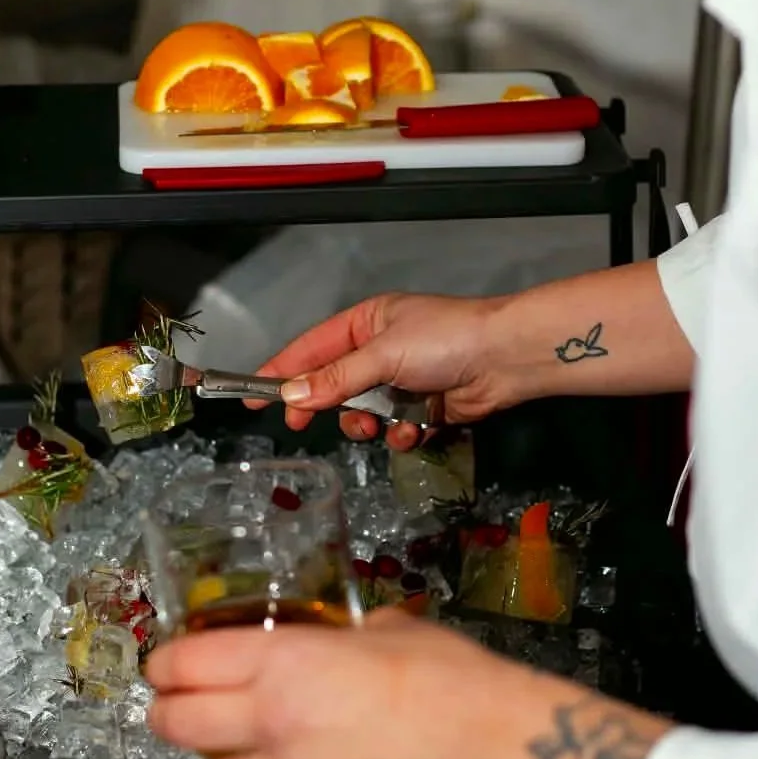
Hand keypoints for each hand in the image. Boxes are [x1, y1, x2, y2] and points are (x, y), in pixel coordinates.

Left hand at [146, 611, 510, 758]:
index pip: (184, 662)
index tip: (166, 667)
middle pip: (174, 723)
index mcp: (281, 660)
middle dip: (169, 714)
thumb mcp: (383, 627)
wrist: (484, 739)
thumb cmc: (444, 673)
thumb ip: (336, 636)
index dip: (165, 664)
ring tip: (241, 757)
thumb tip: (330, 638)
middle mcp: (268, 718)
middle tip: (181, 711)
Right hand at [253, 291, 512, 445]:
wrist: (505, 359)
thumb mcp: (382, 354)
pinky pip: (395, 429)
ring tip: (377, 426)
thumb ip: (336, 378)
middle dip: (324, 405)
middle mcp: (380, 351)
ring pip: (363, 413)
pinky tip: (414, 430)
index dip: (280, 372)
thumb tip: (292, 395)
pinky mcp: (423, 410)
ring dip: (367, 424)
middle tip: (302, 424)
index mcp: (366, 323)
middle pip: (333, 385)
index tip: (252, 396)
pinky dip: (401, 434)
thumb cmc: (445, 340)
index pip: (310, 349)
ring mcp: (402, 382)